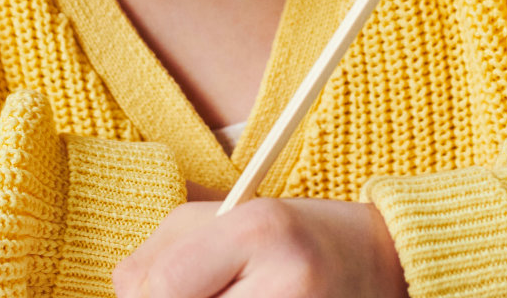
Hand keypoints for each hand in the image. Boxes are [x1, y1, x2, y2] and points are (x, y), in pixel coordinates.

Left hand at [114, 197, 407, 297]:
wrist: (381, 266)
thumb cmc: (292, 239)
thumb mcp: (227, 217)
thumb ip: (163, 249)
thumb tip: (125, 293)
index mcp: (261, 230)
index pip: (162, 288)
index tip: (153, 291)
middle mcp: (287, 284)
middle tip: (203, 291)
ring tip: (231, 297)